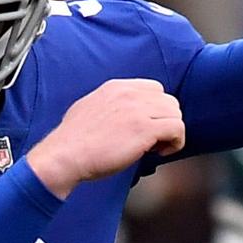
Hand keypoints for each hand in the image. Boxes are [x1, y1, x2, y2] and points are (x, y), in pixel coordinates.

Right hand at [28, 77, 184, 195]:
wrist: (64, 155)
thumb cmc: (72, 142)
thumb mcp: (89, 108)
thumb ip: (109, 106)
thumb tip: (120, 118)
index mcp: (117, 87)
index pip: (154, 89)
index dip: (156, 110)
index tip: (147, 127)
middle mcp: (130, 94)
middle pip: (169, 101)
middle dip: (165, 121)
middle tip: (153, 140)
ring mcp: (138, 109)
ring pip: (176, 114)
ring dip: (171, 133)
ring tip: (156, 148)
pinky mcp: (145, 128)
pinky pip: (178, 129)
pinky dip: (175, 143)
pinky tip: (159, 153)